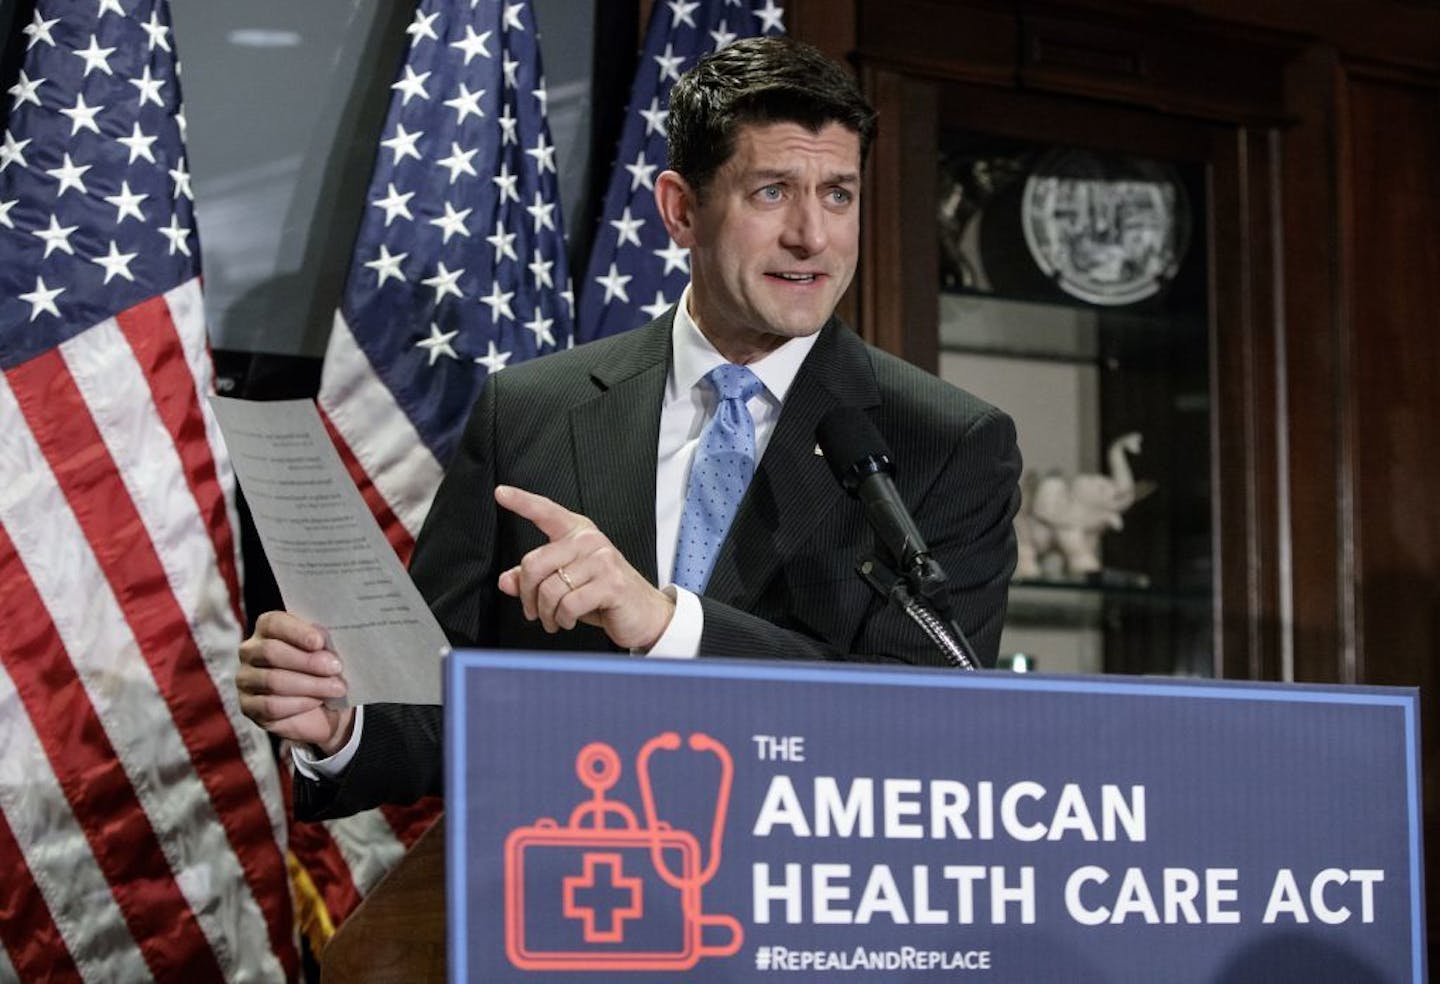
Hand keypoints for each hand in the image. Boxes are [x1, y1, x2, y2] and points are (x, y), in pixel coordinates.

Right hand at [237, 611, 354, 754]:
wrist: (323, 707)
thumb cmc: (324, 669)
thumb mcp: (327, 652)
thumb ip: (324, 644)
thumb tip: (327, 647)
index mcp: (267, 628)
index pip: (273, 623)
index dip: (297, 632)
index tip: (320, 642)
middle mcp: (250, 651)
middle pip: (271, 652)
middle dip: (308, 661)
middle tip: (335, 668)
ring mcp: (246, 679)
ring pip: (273, 681)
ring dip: (310, 685)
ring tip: (336, 688)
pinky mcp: (248, 706)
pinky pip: (271, 706)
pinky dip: (299, 704)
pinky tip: (317, 702)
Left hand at [495, 485, 674, 649]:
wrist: (644, 614)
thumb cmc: (605, 595)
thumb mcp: (566, 584)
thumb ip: (536, 579)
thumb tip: (506, 581)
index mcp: (577, 533)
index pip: (546, 511)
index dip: (521, 502)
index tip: (501, 493)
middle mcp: (589, 541)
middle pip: (534, 563)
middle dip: (528, 594)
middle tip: (534, 610)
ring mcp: (602, 560)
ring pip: (550, 588)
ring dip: (546, 613)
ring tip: (554, 619)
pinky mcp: (611, 584)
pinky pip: (569, 604)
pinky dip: (563, 619)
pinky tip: (569, 620)